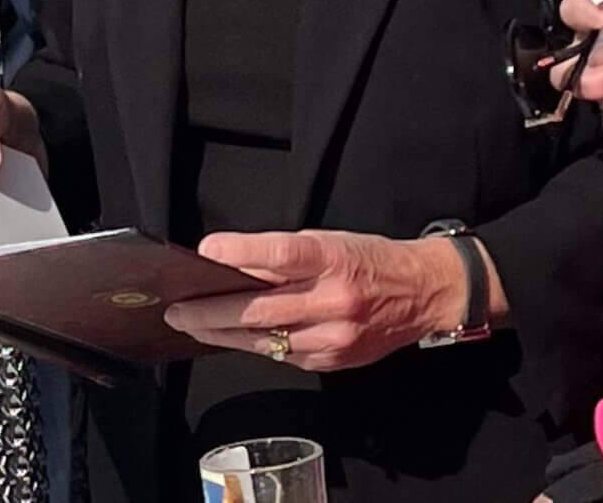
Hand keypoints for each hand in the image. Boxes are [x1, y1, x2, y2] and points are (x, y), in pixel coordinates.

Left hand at [163, 230, 480, 372]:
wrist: (425, 293)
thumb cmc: (370, 261)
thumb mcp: (328, 241)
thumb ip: (281, 254)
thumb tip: (227, 261)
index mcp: (332, 259)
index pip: (279, 254)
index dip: (238, 254)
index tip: (204, 253)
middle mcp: (334, 300)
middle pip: (260, 309)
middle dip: (209, 313)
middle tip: (177, 311)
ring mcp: (335, 336)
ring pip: (265, 340)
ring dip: (222, 335)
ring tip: (193, 326)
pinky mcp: (335, 360)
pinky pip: (283, 356)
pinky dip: (255, 345)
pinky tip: (232, 338)